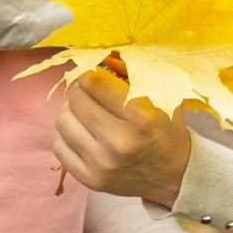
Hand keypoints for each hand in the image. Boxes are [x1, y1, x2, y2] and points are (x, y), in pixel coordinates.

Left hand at [52, 70, 193, 206]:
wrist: (173, 176)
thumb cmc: (165, 127)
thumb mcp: (161, 94)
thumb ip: (133, 70)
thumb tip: (102, 53)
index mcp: (142, 116)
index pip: (93, 81)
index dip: (89, 71)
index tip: (93, 73)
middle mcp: (121, 142)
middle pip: (75, 98)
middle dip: (81, 89)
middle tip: (90, 92)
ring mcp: (103, 164)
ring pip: (62, 120)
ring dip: (71, 111)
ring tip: (86, 112)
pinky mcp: (90, 179)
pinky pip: (59, 146)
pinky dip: (67, 135)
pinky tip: (83, 133)